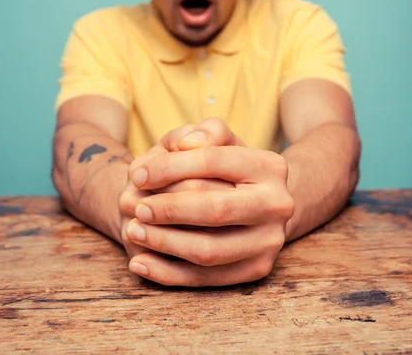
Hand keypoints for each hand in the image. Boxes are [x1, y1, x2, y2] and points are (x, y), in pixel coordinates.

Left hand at [124, 119, 295, 285]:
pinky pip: (207, 279)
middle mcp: (278, 205)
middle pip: (215, 210)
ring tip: (133, 231)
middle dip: (169, 210)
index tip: (136, 175)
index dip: (169, 168)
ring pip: (209, 250)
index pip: (213, 161)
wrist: (256, 204)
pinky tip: (140, 262)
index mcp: (270, 166)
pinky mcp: (257, 269)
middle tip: (137, 207)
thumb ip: (203, 132)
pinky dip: (168, 273)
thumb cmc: (225, 167)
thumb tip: (187, 144)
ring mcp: (271, 241)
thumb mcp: (217, 141)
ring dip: (164, 243)